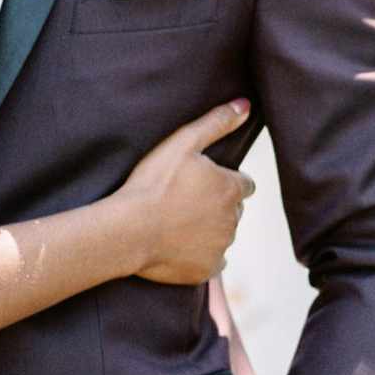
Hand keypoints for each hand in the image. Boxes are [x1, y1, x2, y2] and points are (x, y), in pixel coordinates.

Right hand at [123, 99, 255, 285]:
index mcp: (231, 188)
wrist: (128, 231)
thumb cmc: (152, 184)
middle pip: (233, 211)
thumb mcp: (182, 143)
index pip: (244, 185)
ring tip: (175, 223)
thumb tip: (246, 105)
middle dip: (216, 207)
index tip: (200, 184)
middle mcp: (233, 219)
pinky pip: (212, 262)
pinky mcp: (207, 270)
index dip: (224, 182)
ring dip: (207, 230)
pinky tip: (177, 246)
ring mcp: (221, 247)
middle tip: (183, 203)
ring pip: (222, 236)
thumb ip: (216, 122)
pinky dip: (199, 255)